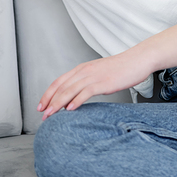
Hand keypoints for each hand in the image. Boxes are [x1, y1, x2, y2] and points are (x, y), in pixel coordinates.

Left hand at [37, 46, 153, 119]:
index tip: (41, 105)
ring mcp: (93, 76)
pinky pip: (86, 92)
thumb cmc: (119, 69)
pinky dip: (76, 101)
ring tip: (51, 115)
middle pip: (61, 86)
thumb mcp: (98, 75)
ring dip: (58, 103)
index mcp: (82, 69)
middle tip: (42, 114)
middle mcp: (84, 71)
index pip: (59, 81)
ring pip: (70, 90)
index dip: (48, 93)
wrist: (136, 60)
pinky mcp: (103, 82)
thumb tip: (75, 98)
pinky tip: (70, 109)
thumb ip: (86, 83)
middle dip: (49, 100)